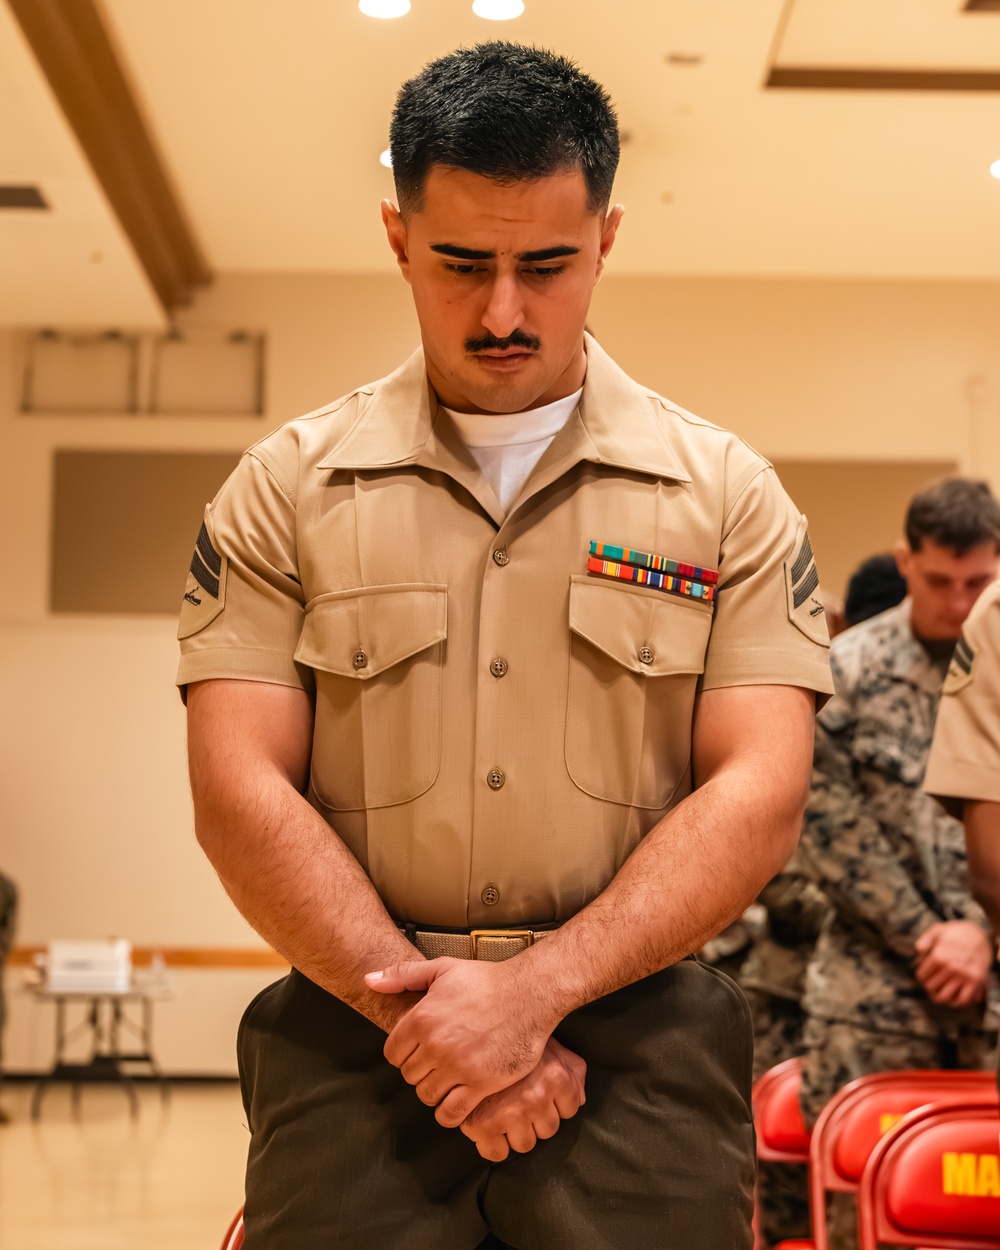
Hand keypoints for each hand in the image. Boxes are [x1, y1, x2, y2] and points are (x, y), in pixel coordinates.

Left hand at [365, 956, 553, 1127]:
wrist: (528, 994)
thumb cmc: (486, 981)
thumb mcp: (442, 969)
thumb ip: (402, 975)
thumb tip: (369, 980)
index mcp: (422, 1018)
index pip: (393, 1053)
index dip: (403, 1053)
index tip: (417, 1050)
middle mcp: (435, 1045)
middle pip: (409, 1076)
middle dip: (419, 1071)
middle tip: (436, 1063)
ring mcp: (458, 1066)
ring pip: (426, 1096)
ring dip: (433, 1091)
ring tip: (446, 1080)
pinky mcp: (481, 1084)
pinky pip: (451, 1113)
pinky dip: (448, 1113)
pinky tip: (456, 1102)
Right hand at [459, 1037, 585, 1161]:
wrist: (472, 1032)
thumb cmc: (513, 1038)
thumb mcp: (550, 1047)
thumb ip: (572, 1069)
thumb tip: (580, 1098)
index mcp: (555, 1077)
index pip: (570, 1110)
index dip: (555, 1103)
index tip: (541, 1094)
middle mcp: (536, 1098)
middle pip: (548, 1130)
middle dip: (536, 1119)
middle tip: (520, 1101)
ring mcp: (510, 1113)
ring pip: (525, 1144)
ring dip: (516, 1132)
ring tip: (505, 1111)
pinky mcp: (483, 1125)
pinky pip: (496, 1153)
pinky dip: (493, 1145)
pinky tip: (489, 1126)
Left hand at [914, 921, 991, 1006]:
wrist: (979, 934)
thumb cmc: (955, 932)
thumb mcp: (937, 930)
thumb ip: (924, 940)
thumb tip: (917, 952)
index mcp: (938, 956)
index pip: (922, 975)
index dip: (920, 977)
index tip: (923, 976)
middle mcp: (951, 967)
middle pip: (931, 987)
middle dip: (928, 986)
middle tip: (930, 985)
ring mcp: (964, 975)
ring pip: (945, 996)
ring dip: (938, 997)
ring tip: (936, 995)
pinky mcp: (976, 981)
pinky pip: (964, 999)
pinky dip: (956, 1002)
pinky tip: (952, 999)